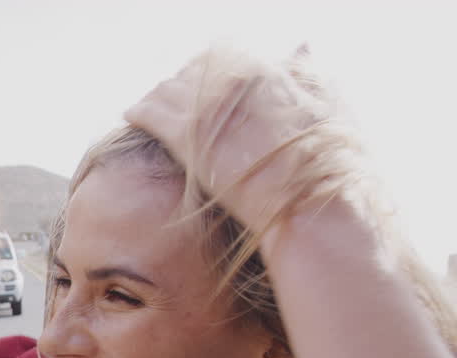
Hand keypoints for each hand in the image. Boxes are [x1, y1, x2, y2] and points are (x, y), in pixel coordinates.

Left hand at [124, 46, 359, 252]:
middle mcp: (236, 79)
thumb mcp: (330, 108)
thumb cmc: (330, 168)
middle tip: (171, 96)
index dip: (212, 73)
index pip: (226, 60)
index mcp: (269, 71)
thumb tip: (302, 46)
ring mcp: (210, 106)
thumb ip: (309, 75)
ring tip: (150, 105)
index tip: (205, 85)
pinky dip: (140, 110)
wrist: (311, 206)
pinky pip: (152, 112)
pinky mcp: (187, 135)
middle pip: (194, 73)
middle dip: (183, 84)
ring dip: (160, 95)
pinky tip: (131, 114)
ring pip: (169, 90)